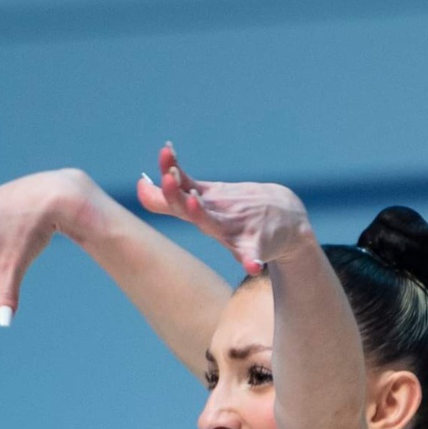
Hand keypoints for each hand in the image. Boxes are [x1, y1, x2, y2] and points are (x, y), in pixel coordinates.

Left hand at [137, 144, 311, 275]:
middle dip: (180, 194)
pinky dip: (252, 260)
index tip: (162, 162)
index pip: (181, 193)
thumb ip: (171, 199)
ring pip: (219, 226)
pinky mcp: (257, 246)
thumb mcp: (205, 202)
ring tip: (194, 202)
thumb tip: (140, 187)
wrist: (287, 215)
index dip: (169, 181)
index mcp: (205, 206)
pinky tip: (252, 266)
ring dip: (205, 216)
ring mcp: (238, 229)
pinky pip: (252, 255)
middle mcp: (219, 215)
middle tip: (169, 177)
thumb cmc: (237, 210)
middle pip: (194, 207)